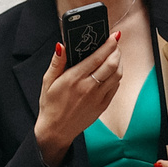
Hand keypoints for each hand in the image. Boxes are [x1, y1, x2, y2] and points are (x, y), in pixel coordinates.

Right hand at [32, 31, 123, 166]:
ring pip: (117, 75)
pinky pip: (115, 87)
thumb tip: (61, 45)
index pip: (97, 57)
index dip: (108, 44)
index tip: (114, 36)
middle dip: (116, 51)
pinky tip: (112, 71)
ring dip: (119, 62)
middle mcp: (88, 88)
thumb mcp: (48, 81)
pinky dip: (117, 76)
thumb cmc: (50, 105)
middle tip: (115, 44)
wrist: (56, 130)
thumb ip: (57, 62)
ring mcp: (98, 98)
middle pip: (112, 65)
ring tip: (115, 55)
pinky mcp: (103, 106)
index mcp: (74, 79)